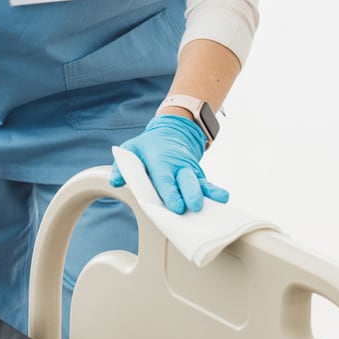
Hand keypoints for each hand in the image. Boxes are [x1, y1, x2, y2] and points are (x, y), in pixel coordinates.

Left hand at [113, 113, 227, 213]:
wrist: (172, 131)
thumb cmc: (148, 146)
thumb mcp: (131, 149)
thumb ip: (121, 166)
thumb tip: (115, 181)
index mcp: (160, 161)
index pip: (165, 178)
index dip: (170, 192)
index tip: (175, 206)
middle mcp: (178, 166)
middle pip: (186, 180)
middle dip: (191, 193)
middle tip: (194, 207)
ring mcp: (190, 171)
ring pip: (200, 182)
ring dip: (209, 192)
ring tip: (220, 201)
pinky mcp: (199, 176)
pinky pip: (207, 184)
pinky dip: (215, 192)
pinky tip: (223, 200)